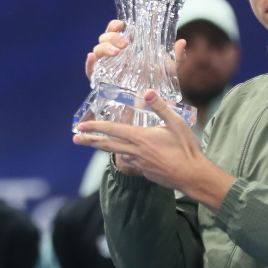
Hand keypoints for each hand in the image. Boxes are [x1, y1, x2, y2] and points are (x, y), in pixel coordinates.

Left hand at [73, 90, 234, 209]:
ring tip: (92, 144)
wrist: (192, 176)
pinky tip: (121, 153)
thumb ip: (160, 107)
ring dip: (102, 148)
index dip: (95, 128)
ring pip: (116, 154)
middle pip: (107, 145)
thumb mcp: (176, 123)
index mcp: (141, 138)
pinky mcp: (144, 172)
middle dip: (89, 141)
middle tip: (75, 139)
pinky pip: (129, 161)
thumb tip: (146, 92)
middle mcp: (136, 152)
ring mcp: (139, 164)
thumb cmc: (187, 148)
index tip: (81, 127)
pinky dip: (121, 155)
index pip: (112, 131)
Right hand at [84, 20, 185, 78]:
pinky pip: (90, 71)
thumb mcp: (169, 72)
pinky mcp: (100, 82)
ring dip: (104, 47)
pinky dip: (88, 63)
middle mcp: (114, 56)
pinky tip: (92, 58)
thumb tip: (182, 42)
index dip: (115, 25)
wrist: (146, 109)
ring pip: (97, 51)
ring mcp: (105, 68)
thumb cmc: (156, 86)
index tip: (122, 24)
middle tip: (126, 44)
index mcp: (127, 49)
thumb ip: (177, 59)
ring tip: (116, 52)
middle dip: (113, 37)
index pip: (116, 31)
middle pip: (104, 38)